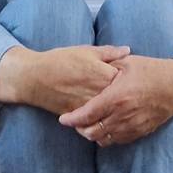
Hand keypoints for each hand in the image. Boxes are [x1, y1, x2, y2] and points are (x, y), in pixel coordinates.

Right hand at [0, 45, 127, 115]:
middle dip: (127, 99)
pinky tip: (105, 120)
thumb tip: (128, 50)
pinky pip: (94, 122)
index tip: (136, 80)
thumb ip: (109, 52)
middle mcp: (98, 92)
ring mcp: (89, 106)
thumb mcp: (86, 50)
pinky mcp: (79, 116)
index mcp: (103, 73)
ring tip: (121, 110)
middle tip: (133, 98)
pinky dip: (100, 122)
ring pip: (109, 114)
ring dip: (116, 112)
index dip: (133, 81)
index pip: (127, 81)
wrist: (35, 77)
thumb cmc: (61, 60)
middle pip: (120, 99)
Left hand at [59, 51, 172, 144]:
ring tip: (88, 125)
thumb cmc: (152, 70)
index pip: (87, 114)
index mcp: (116, 97)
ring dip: (93, 134)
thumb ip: (108, 66)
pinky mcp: (140, 131)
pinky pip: (118, 141)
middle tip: (75, 121)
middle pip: (92, 132)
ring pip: (104, 140)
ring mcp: (132, 125)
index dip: (72, 119)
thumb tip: (91, 66)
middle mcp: (123, 115)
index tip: (63, 119)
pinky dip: (107, 137)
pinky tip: (105, 127)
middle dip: (80, 129)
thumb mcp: (128, 63)